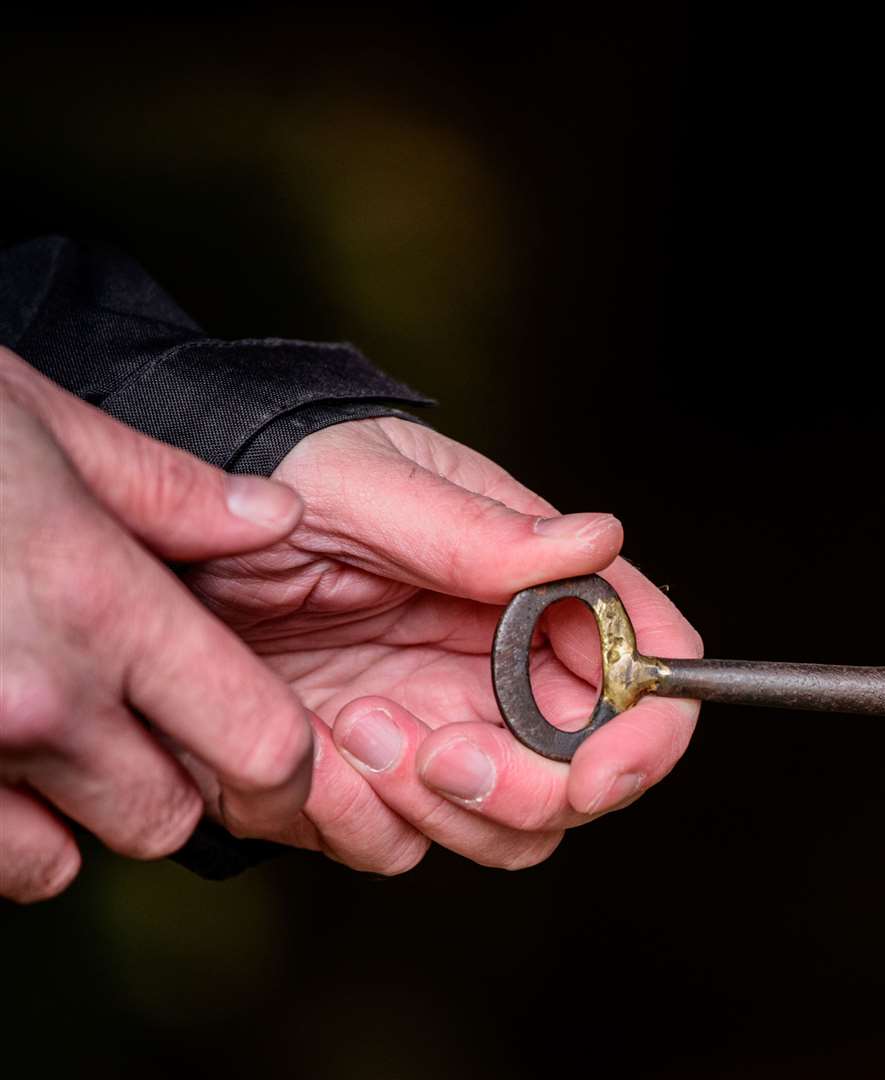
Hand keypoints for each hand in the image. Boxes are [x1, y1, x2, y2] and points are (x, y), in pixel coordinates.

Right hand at [0, 348, 313, 901]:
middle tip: (132, 720)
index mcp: (100, 606)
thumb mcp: (40, 425)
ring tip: (41, 736)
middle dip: (165, 783)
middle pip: (165, 820)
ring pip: (59, 859)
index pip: (258, 743)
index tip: (273, 755)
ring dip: (66, 816)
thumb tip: (279, 518)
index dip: (284, 765)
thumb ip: (170, 491)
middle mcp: (34, 698)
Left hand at [184, 417, 701, 872]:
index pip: (652, 671)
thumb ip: (480, 531)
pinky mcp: (368, 780)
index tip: (596, 774)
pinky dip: (358, 820)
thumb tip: (600, 538)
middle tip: (439, 754)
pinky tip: (319, 745)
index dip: (648, 735)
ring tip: (354, 723)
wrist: (169, 529)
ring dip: (436, 807)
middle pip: (586, 783)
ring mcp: (445, 732)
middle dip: (525, 793)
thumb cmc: (288, 474)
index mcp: (543, 596)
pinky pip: (395, 844)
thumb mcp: (370, 488)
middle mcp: (509, 674)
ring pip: (504, 835)